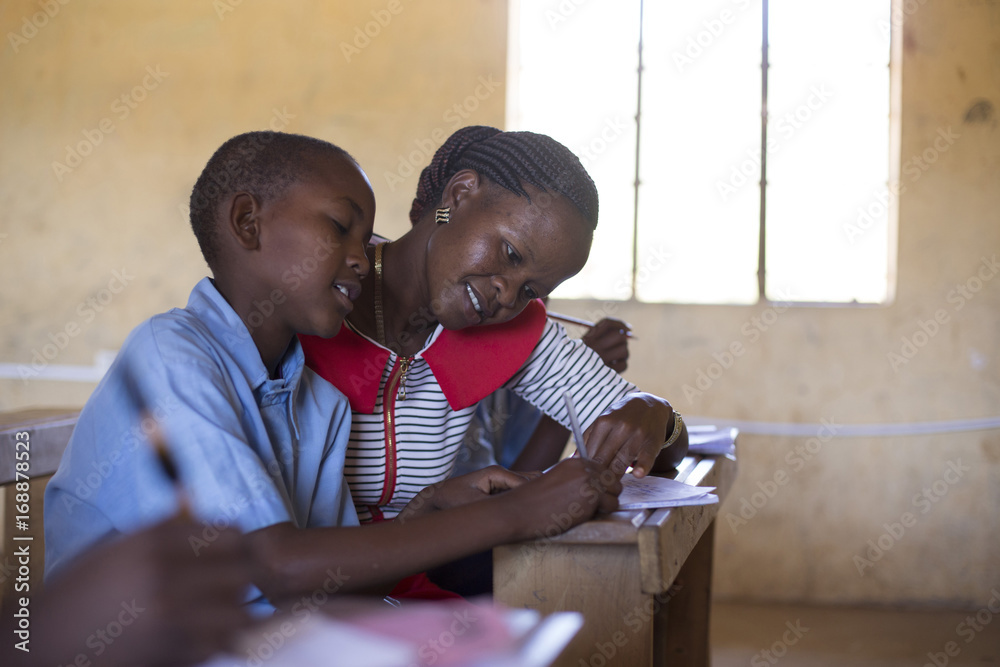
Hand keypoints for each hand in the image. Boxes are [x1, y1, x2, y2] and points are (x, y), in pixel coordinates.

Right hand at [36, 518, 252, 666]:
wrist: (43, 643)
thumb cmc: (82, 591)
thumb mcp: (121, 546)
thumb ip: (169, 531)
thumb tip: (218, 526)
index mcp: (154, 543)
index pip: (231, 534)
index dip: (236, 542)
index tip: (231, 550)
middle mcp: (166, 577)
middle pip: (242, 570)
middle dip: (241, 574)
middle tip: (229, 579)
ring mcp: (171, 619)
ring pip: (239, 610)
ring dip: (234, 608)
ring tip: (216, 608)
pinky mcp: (172, 654)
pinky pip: (220, 642)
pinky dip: (218, 637)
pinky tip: (198, 632)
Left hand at [397, 465, 537, 521]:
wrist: (437, 499)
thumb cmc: (452, 501)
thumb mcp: (473, 505)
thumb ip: (496, 507)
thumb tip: (517, 512)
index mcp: (496, 472)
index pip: (525, 483)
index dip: (535, 497)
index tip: (545, 512)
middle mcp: (501, 474)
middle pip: (531, 480)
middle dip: (538, 495)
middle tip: (547, 513)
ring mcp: (501, 480)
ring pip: (527, 484)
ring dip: (532, 497)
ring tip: (541, 514)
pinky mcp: (500, 488)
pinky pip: (520, 491)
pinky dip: (526, 500)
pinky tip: (529, 514)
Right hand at [505, 458, 620, 539]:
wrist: (522, 510)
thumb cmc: (537, 500)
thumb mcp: (558, 479)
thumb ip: (577, 477)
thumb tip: (599, 483)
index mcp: (576, 462)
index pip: (603, 469)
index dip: (602, 483)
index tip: (595, 493)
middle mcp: (584, 468)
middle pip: (613, 479)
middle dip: (607, 492)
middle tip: (592, 504)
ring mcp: (589, 482)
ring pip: (615, 492)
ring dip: (605, 503)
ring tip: (586, 509)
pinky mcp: (591, 497)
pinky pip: (611, 505)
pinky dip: (601, 513)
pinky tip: (583, 514)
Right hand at [582, 317, 630, 372]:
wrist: (569, 378)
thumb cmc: (580, 358)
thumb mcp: (586, 342)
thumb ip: (604, 333)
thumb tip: (628, 330)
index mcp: (587, 338)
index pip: (607, 323)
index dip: (620, 324)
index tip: (628, 328)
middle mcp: (593, 348)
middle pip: (619, 335)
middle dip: (623, 339)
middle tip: (621, 343)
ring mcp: (600, 361)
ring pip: (624, 350)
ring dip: (623, 353)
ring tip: (615, 357)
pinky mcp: (607, 374)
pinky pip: (624, 364)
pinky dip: (621, 364)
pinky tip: (613, 367)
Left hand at [583, 391, 674, 477]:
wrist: (649, 404)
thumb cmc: (621, 416)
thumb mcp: (603, 420)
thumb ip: (588, 438)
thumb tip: (574, 460)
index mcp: (604, 421)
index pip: (592, 451)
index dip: (588, 468)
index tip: (586, 479)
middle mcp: (621, 427)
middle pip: (605, 458)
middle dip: (599, 475)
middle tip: (595, 488)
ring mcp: (637, 434)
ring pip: (622, 461)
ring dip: (615, 477)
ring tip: (610, 486)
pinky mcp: (652, 441)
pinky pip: (646, 457)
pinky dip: (642, 466)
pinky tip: (638, 474)